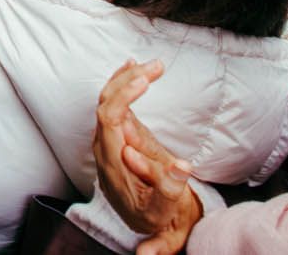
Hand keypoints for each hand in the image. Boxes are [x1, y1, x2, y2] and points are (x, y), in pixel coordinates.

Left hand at [93, 60, 204, 254]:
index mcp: (110, 161)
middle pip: (106, 103)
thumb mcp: (163, 211)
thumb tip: (183, 167)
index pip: (108, 120)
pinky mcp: (120, 134)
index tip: (145, 82)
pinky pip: (116, 103)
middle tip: (157, 67)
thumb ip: (169, 189)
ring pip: (109, 100)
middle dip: (129, 80)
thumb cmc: (154, 216)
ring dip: (129, 79)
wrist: (146, 222)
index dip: (123, 98)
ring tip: (154, 65)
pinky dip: (123, 83)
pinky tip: (132, 67)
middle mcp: (104, 146)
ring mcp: (110, 138)